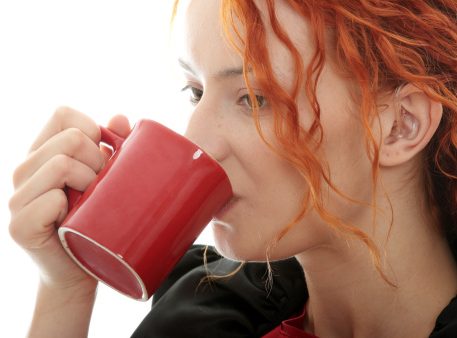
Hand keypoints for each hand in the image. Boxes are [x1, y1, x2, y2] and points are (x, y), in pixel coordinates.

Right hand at [9, 107, 130, 292]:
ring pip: (62, 164)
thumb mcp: (105, 177)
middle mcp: (24, 170)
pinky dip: (71, 207)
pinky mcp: (20, 226)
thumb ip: (111, 146)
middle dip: (98, 160)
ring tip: (90, 202)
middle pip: (71, 138)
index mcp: (42, 153)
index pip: (64, 114)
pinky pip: (52, 199)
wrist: (80, 269)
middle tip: (100, 186)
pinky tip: (72, 218)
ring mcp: (18, 197)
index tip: (102, 156)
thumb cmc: (95, 219)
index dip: (91, 129)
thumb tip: (121, 118)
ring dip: (89, 183)